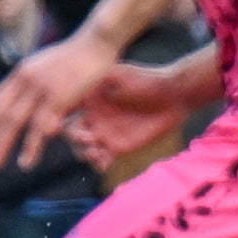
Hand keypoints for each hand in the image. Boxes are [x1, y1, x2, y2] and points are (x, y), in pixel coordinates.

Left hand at [0, 30, 123, 171]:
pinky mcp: (58, 96)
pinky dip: (31, 146)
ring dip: (3, 145)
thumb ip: (33, 83)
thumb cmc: (77, 56)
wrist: (96, 42)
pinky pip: (39, 126)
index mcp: (21, 71)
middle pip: (0, 113)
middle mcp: (25, 79)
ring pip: (15, 121)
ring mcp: (40, 87)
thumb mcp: (46, 66)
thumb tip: (27, 103)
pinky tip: (26, 161)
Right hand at [63, 61, 192, 172]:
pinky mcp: (118, 148)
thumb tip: (77, 84)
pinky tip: (104, 163)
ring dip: (84, 153)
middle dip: (75, 140)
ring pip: (82, 149)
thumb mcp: (120, 74)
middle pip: (71, 135)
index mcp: (88, 100)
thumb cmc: (146, 79)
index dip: (65, 121)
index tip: (76, 124)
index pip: (66, 113)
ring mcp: (104, 134)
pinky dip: (99, 163)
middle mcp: (93, 118)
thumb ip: (98, 78)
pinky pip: (102, 159)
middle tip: (89, 138)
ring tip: (96, 152)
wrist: (173, 95)